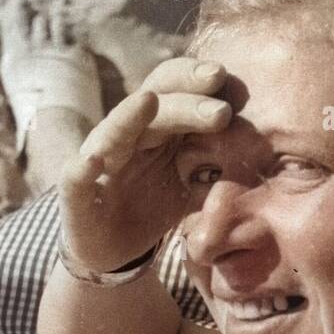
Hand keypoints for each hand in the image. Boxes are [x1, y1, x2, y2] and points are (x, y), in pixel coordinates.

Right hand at [59, 56, 231, 271]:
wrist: (112, 249)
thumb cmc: (152, 208)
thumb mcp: (192, 188)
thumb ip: (218, 168)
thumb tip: (258, 150)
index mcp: (158, 128)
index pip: (178, 91)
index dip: (201, 83)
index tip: (235, 88)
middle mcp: (126, 134)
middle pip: (153, 100)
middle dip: (184, 96)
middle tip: (218, 98)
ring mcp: (98, 161)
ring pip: (114, 130)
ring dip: (131, 117)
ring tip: (148, 103)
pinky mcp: (75, 194)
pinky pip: (75, 178)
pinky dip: (82, 169)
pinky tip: (93, 161)